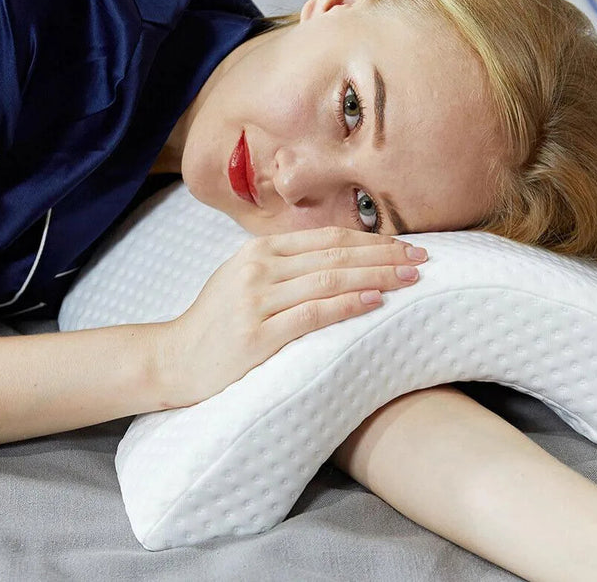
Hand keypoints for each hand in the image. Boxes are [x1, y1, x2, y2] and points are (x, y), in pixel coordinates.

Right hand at [160, 226, 427, 407]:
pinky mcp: (256, 334)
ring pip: (329, 279)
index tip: (405, 246)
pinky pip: (312, 314)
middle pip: (335, 255)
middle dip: (385, 256)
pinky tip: (376, 302)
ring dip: (376, 277)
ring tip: (411, 279)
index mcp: (260, 249)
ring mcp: (256, 299)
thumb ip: (286, 266)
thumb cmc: (216, 322)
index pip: (328, 238)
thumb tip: (343, 261)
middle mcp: (259, 267)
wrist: (173, 358)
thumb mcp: (245, 279)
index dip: (371, 241)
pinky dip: (348, 305)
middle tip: (423, 259)